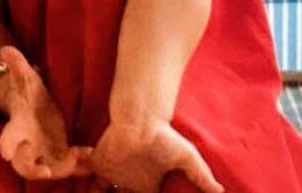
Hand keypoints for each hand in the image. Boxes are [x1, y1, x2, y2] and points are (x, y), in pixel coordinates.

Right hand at [0, 45, 92, 180]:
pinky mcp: (60, 157)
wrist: (35, 110)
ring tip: (77, 158)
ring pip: (49, 171)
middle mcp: (28, 147)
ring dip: (62, 169)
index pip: (6, 141)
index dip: (6, 148)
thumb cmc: (28, 93)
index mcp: (16, 129)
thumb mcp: (24, 77)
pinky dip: (79, 166)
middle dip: (33, 171)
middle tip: (47, 171)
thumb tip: (5, 48)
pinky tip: (90, 156)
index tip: (7, 153)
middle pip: (24, 167)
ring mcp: (44, 155)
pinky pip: (69, 167)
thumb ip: (17, 64)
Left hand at [83, 116, 222, 192]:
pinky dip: (79, 181)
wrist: (142, 117)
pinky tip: (83, 186)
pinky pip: (82, 175)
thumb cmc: (163, 137)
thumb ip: (201, 176)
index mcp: (146, 186)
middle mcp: (127, 182)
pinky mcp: (96, 162)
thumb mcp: (187, 157)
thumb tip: (222, 192)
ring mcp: (111, 173)